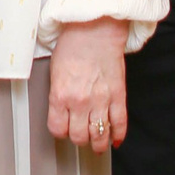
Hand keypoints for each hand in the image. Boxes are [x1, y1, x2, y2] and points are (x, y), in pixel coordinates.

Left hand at [47, 18, 128, 146]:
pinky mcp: (118, 95)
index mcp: (60, 96)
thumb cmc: (72, 44)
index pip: (58, 129)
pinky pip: (120, 123)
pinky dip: (118, 135)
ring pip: (100, 135)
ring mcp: (101, 101)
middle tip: (81, 136)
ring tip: (98, 145)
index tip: (63, 130)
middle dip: (79, 139)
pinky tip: (115, 139)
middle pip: (79, 137)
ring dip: (98, 144)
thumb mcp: (54, 72)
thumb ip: (57, 94)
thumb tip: (61, 110)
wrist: (94, 29)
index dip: (60, 132)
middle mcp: (80, 102)